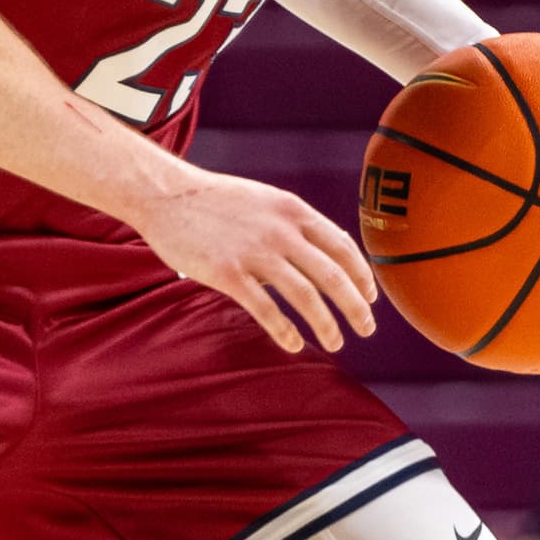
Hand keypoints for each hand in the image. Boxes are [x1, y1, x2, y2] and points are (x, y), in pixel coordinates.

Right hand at [128, 167, 375, 354]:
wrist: (167, 195)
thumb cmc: (218, 201)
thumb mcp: (266, 200)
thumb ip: (295, 225)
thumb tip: (323, 255)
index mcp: (294, 211)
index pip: (343, 247)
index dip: (362, 276)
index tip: (371, 297)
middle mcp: (281, 231)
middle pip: (333, 276)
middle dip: (356, 307)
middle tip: (367, 328)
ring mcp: (255, 252)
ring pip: (306, 297)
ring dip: (327, 324)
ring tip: (337, 342)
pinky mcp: (227, 273)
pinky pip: (266, 309)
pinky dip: (285, 331)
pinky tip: (295, 344)